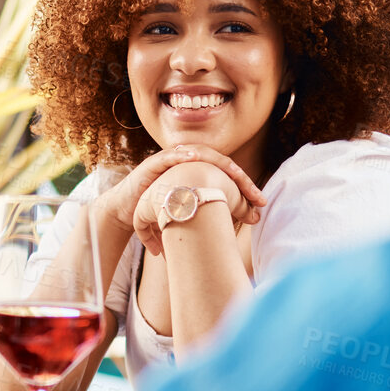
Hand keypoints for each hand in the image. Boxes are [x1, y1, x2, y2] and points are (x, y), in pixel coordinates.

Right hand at [93, 145, 263, 239]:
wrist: (128, 212)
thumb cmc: (159, 213)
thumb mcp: (187, 218)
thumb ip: (209, 221)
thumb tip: (232, 235)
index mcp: (198, 175)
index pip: (227, 177)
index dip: (245, 189)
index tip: (262, 205)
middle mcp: (187, 165)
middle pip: (219, 164)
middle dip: (240, 179)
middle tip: (255, 196)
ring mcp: (170, 162)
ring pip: (199, 156)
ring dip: (218, 163)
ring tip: (236, 173)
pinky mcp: (152, 165)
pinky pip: (167, 157)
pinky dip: (180, 154)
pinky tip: (192, 156)